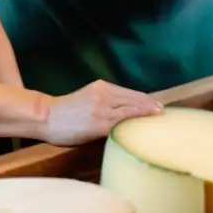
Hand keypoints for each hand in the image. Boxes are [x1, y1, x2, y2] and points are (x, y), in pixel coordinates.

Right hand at [41, 80, 162, 146]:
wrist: (47, 118)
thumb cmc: (67, 112)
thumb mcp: (88, 98)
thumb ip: (106, 101)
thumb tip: (127, 111)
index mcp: (102, 86)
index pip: (130, 93)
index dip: (146, 101)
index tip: (158, 106)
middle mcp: (104, 94)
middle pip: (134, 100)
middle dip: (150, 106)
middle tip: (164, 113)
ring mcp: (102, 108)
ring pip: (130, 109)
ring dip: (146, 113)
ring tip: (160, 117)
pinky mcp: (98, 123)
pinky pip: (121, 122)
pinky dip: (135, 121)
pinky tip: (144, 125)